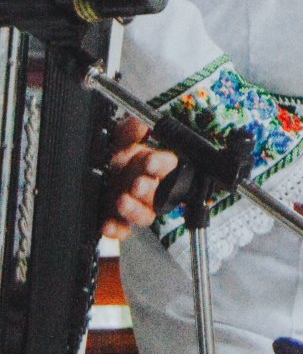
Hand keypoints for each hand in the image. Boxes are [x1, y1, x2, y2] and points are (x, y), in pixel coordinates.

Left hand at [102, 116, 177, 240]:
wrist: (85, 177)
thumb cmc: (111, 156)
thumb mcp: (117, 139)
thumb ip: (128, 132)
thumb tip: (140, 122)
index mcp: (151, 164)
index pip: (167, 165)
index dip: (160, 164)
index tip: (150, 162)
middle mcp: (147, 187)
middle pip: (159, 193)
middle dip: (149, 190)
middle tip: (137, 185)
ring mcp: (135, 206)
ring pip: (145, 215)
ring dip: (135, 210)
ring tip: (121, 201)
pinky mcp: (120, 222)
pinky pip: (123, 230)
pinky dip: (116, 229)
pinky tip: (107, 224)